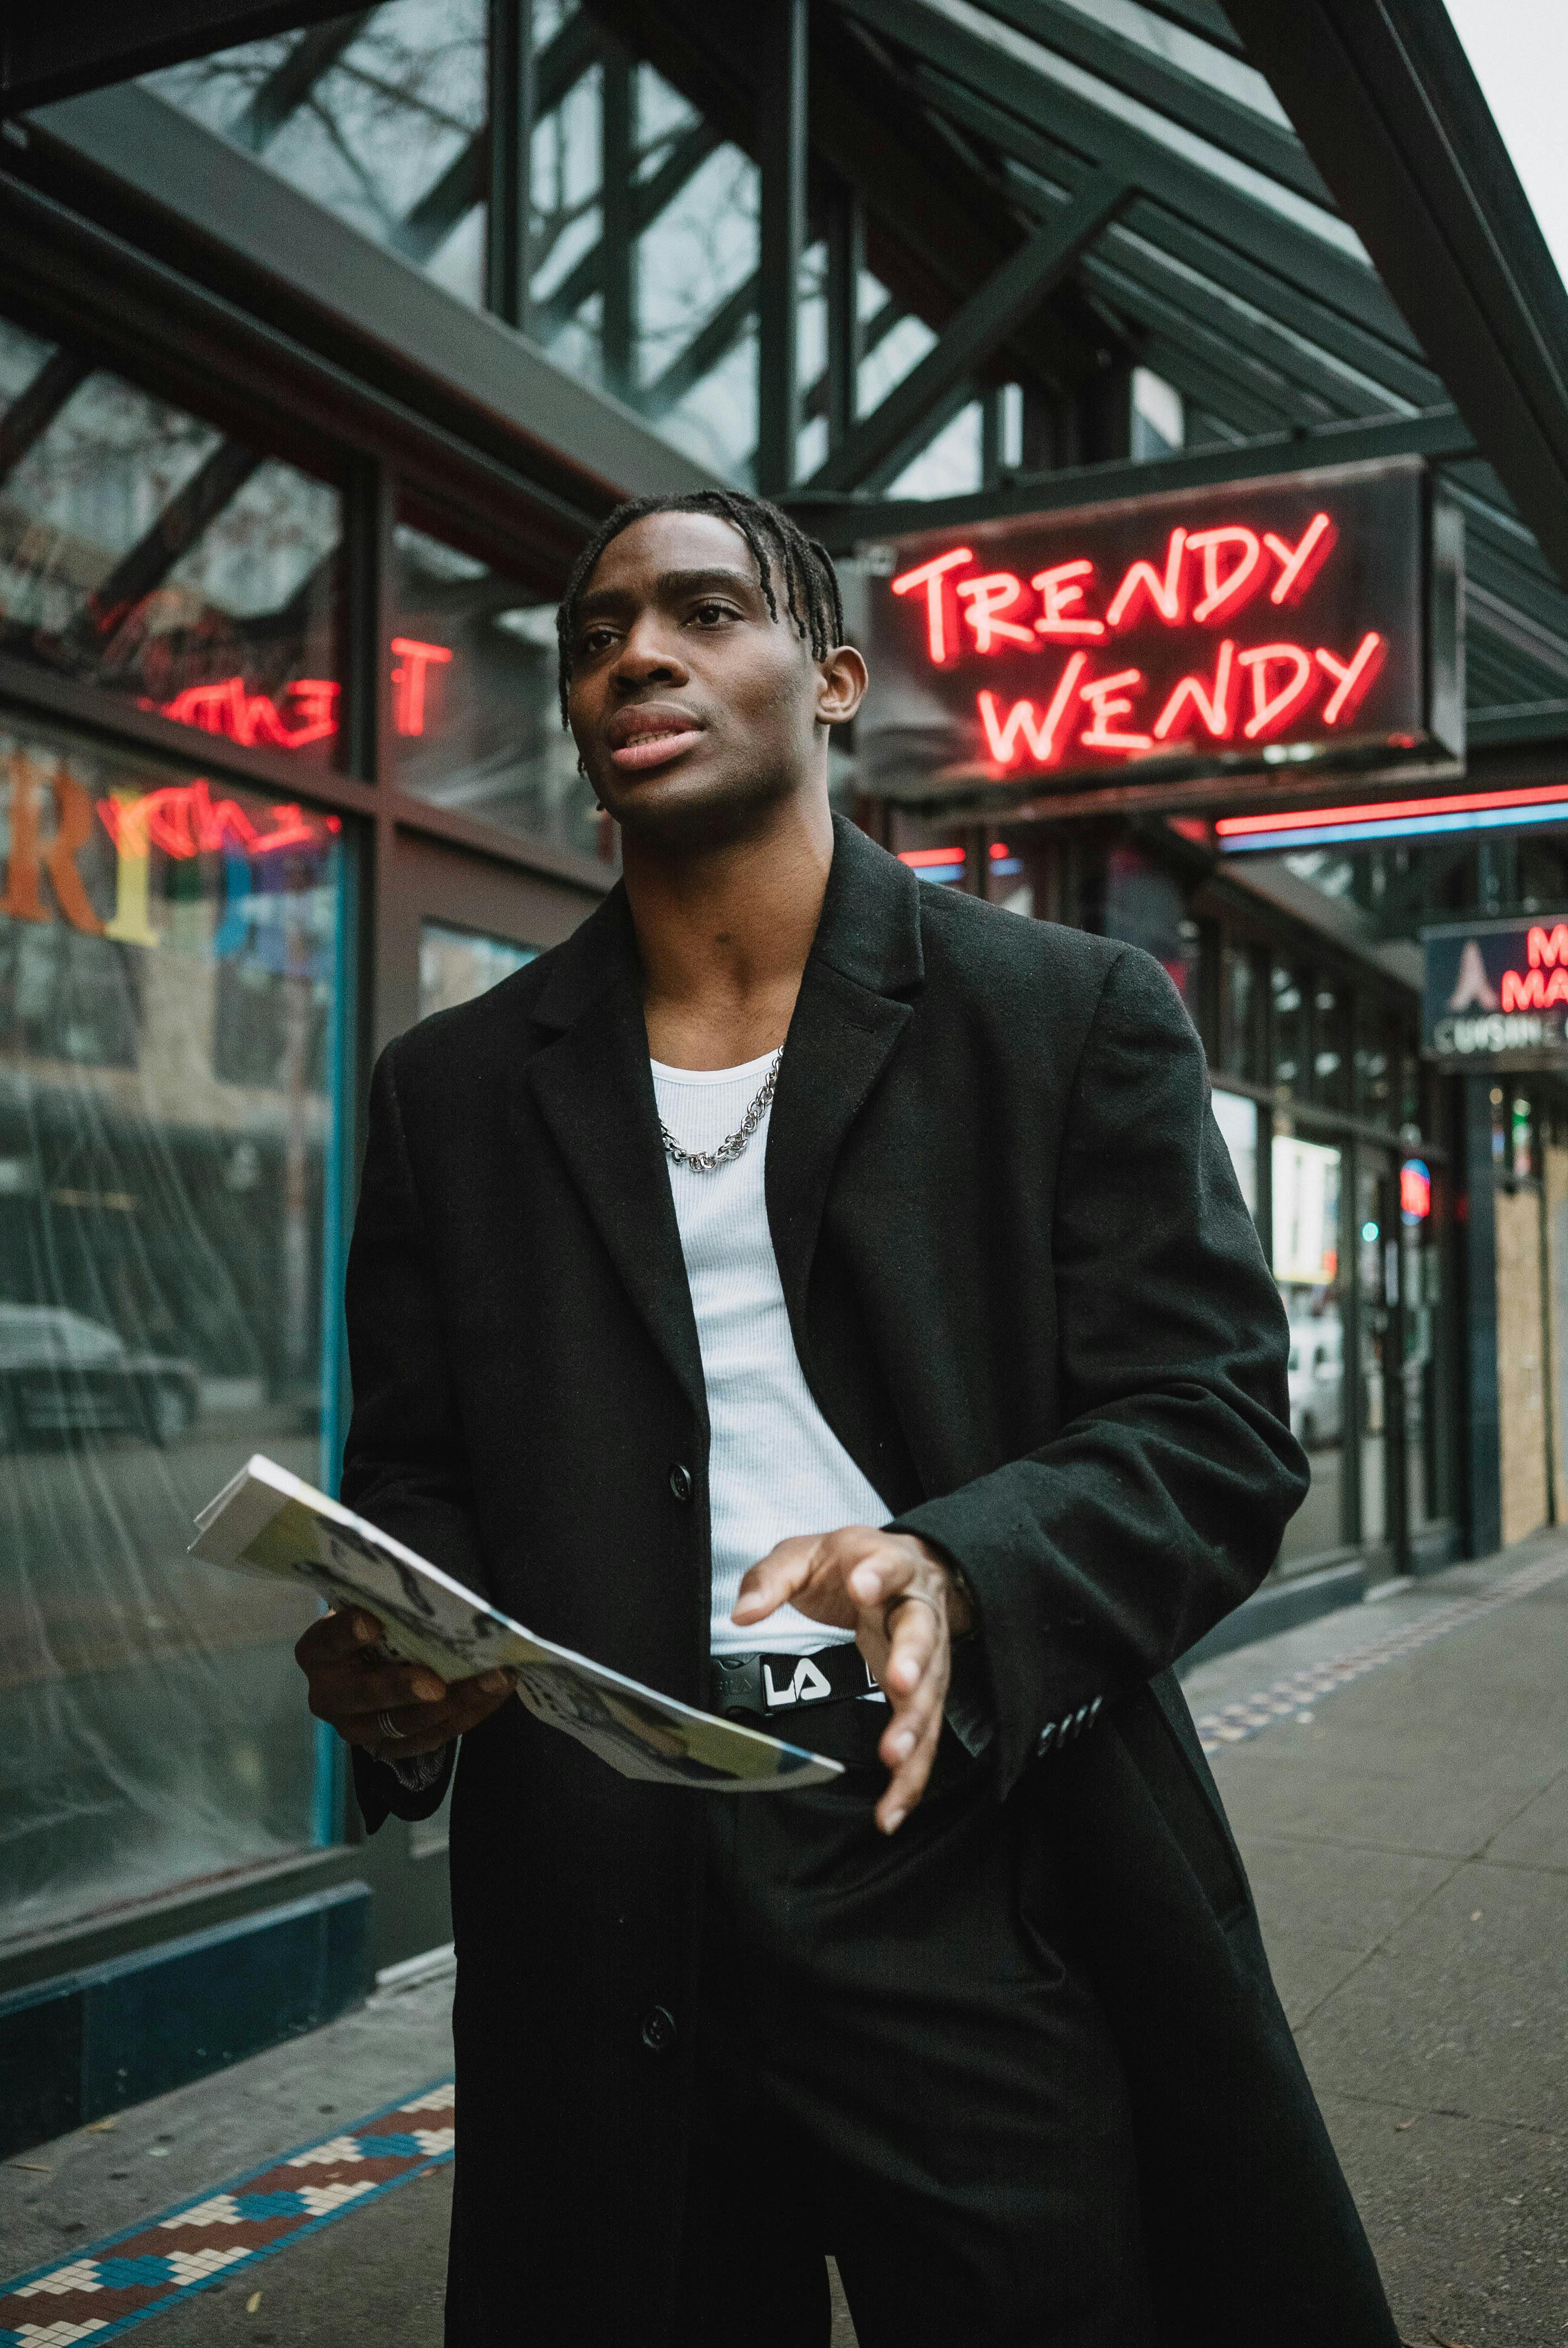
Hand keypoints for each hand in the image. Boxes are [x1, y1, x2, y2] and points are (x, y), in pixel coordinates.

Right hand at [293, 1608, 514, 1760]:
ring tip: (495, 1679)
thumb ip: (384, 1599)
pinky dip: (468, 1715)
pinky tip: (496, 1692)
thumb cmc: (376, 1620)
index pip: (327, 1642)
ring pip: (406, 1724)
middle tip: (437, 1682)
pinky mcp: (390, 1748)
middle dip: (403, 1688)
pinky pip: (432, 1738)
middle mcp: (330, 1697)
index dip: (346, 1634)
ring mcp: (359, 1728)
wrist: (372, 1663)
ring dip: (456, 1702)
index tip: (372, 1622)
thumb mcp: (370, 1605)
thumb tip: (422, 1581)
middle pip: (366, 1695)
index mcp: (317, 1654)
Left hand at [732, 1528, 971, 1834]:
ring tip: (895, 1758)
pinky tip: (893, 1809)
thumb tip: (743, 1613)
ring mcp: (928, 1656)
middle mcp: (916, 1609)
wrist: (911, 1569)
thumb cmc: (852, 1564)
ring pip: (930, 1693)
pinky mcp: (923, 1695)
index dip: (877, 1575)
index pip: (885, 1565)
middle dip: (912, 1660)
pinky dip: (912, 1776)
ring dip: (915, 1728)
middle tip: (899, 1683)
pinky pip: (924, 1737)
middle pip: (922, 1634)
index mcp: (885, 1565)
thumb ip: (772, 1579)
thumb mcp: (806, 1555)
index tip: (863, 1585)